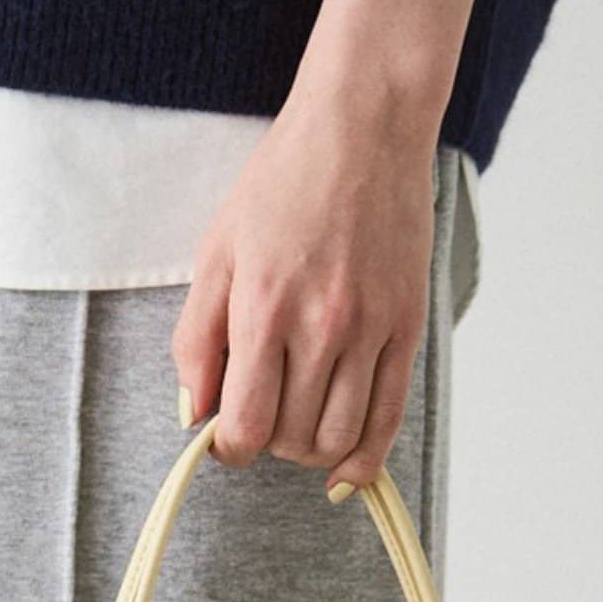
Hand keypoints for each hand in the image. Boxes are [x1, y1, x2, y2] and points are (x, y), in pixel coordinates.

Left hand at [170, 0, 482, 499]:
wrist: (364, 129)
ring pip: (338, 439)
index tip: (226, 436)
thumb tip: (195, 415)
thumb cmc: (282, 185)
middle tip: (262, 413)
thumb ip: (197, 340)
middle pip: (292, 439)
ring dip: (310, 451)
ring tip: (297, 423)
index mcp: (264, 308)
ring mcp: (371, 330)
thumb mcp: (217, 253)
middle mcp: (321, 326)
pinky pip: (389, 419)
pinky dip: (364, 460)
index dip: (229, 448)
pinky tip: (344, 472)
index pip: (246, 424)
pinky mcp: (408, 328)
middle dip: (269, 443)